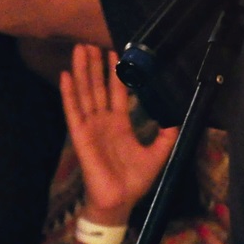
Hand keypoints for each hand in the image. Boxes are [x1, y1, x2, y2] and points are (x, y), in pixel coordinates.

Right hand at [61, 45, 176, 223]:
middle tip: (91, 42)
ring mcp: (90, 127)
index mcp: (120, 124)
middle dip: (95, 64)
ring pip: (85, 92)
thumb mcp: (158, 154)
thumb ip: (166, 136)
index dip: (116, 73)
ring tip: (79, 49)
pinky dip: (69, 93)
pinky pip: (73, 111)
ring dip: (82, 70)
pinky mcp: (80, 136)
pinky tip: (66, 75)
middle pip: (97, 86)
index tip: (115, 52)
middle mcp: (103, 121)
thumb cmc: (134, 181)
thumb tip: (178, 118)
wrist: (119, 201)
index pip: (116, 92)